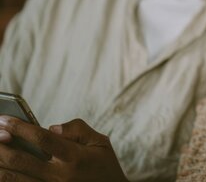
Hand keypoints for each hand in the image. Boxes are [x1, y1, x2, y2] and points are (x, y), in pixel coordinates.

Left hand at [0, 116, 127, 181]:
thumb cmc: (105, 167)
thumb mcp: (101, 143)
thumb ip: (78, 129)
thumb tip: (52, 127)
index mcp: (75, 157)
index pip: (42, 139)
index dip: (20, 128)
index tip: (3, 119)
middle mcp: (60, 176)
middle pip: (21, 160)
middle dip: (2, 145)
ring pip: (14, 179)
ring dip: (0, 165)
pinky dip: (8, 180)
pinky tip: (3, 170)